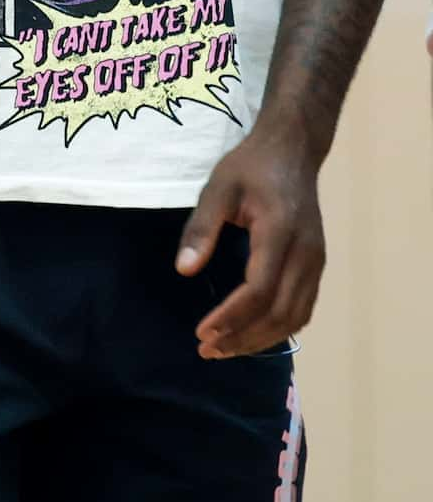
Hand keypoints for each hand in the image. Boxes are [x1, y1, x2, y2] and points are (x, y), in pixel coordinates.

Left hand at [179, 129, 325, 358]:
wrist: (292, 151)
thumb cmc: (250, 167)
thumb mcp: (217, 188)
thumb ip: (201, 229)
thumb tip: (185, 271)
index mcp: (279, 233)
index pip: (259, 290)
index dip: (231, 317)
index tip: (202, 333)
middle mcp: (306, 253)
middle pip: (279, 311)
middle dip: (243, 337)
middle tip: (207, 350)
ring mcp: (316, 260)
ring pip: (296, 315)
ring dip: (262, 338)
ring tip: (226, 349)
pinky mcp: (316, 263)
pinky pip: (304, 307)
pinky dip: (280, 328)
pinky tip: (254, 335)